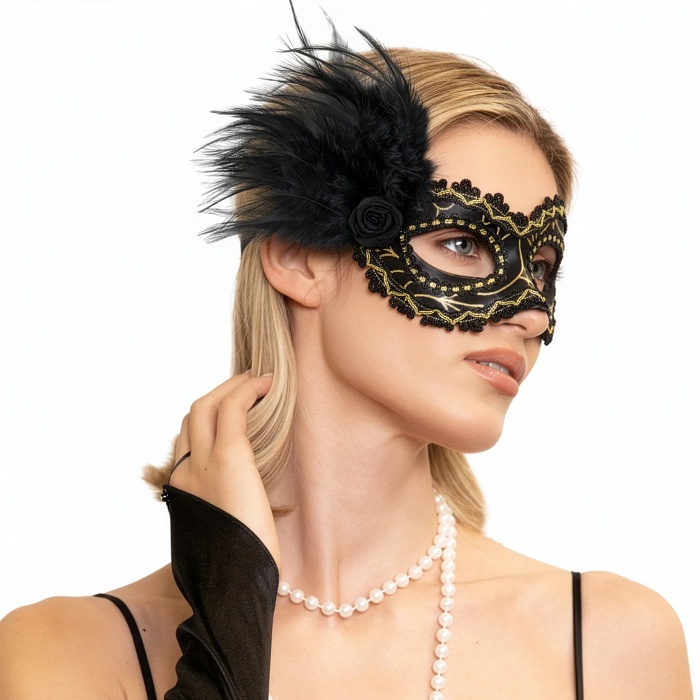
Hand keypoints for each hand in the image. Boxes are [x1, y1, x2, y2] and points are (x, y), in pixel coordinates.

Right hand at [169, 372, 280, 567]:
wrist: (234, 586)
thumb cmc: (238, 567)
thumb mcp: (223, 532)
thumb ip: (224, 508)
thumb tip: (246, 497)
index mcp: (182, 490)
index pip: (186, 440)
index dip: (207, 418)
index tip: (231, 408)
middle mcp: (185, 473)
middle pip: (192, 415)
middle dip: (216, 393)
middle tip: (244, 384)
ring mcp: (203, 464)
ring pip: (206, 406)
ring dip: (231, 387)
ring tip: (256, 380)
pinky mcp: (229, 459)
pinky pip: (233, 410)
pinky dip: (247, 391)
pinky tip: (266, 385)